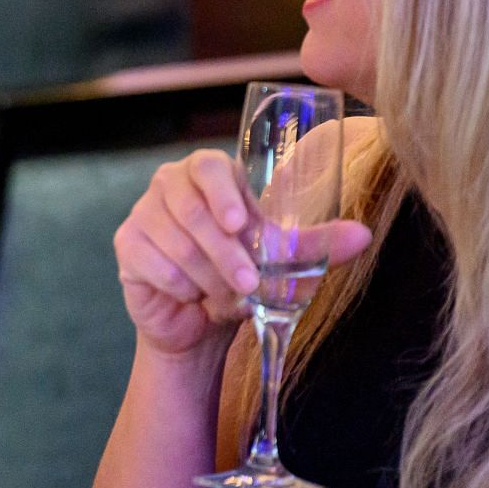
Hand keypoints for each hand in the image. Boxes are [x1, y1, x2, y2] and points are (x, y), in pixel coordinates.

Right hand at [113, 150, 372, 357]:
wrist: (200, 322)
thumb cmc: (241, 277)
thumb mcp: (282, 261)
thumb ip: (316, 246)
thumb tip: (362, 236)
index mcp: (208, 174)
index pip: (208, 166)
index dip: (222, 193)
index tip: (239, 224)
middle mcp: (170, 184)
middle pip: (192, 210)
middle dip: (224, 253)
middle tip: (247, 284)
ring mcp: (143, 212)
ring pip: (176, 242)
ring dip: (206, 277)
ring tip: (224, 294)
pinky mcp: (126, 244)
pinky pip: (154, 264)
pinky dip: (180, 286)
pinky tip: (191, 294)